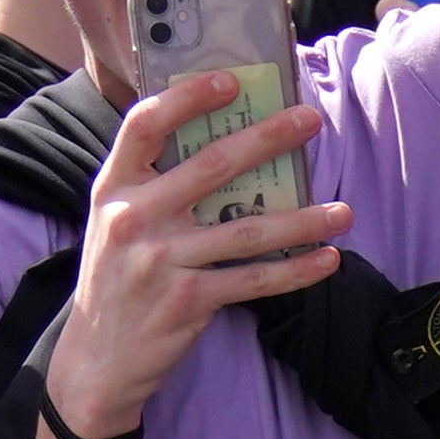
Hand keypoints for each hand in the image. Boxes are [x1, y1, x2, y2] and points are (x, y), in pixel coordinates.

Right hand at [39, 83, 350, 438]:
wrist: (95, 358)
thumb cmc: (116, 279)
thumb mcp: (116, 223)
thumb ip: (153, 186)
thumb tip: (224, 145)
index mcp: (114, 188)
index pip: (145, 125)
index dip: (188, 97)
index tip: (231, 80)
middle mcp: (135, 218)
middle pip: (211, 166)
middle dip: (268, 139)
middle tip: (310, 120)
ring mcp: (162, 261)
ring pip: (247, 230)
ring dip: (303, 219)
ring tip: (344, 211)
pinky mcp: (188, 301)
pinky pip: (254, 281)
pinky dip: (296, 272)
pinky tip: (327, 259)